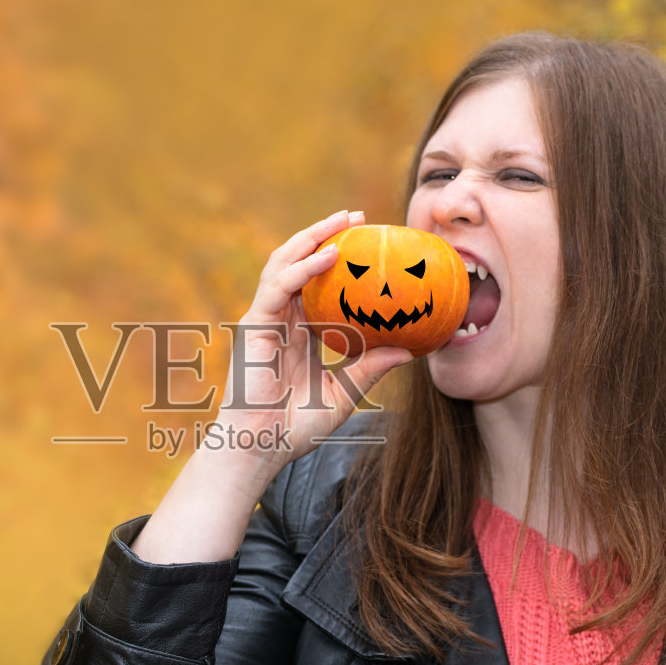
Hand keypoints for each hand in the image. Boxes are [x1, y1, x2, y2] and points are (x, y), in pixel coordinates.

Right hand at [208, 209, 412, 470]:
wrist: (260, 448)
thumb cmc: (294, 427)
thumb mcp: (344, 394)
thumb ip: (370, 369)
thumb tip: (410, 350)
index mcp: (296, 332)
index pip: (315, 283)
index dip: (337, 258)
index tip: (368, 241)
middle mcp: (279, 319)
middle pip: (297, 262)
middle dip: (324, 234)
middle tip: (357, 216)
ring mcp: (265, 319)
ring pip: (284, 263)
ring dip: (312, 237)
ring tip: (342, 221)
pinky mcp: (254, 325)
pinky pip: (279, 286)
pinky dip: (303, 267)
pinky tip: (330, 254)